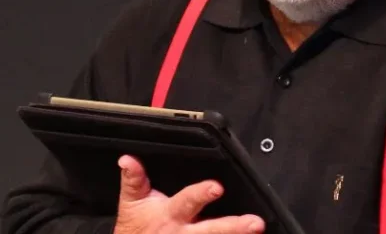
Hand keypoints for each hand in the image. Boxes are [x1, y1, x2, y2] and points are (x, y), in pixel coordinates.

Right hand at [113, 155, 265, 233]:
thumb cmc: (135, 228)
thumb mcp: (131, 203)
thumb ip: (133, 180)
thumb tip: (127, 159)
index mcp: (170, 215)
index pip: (187, 202)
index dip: (200, 194)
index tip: (216, 187)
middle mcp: (184, 233)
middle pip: (211, 231)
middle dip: (233, 227)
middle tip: (255, 222)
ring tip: (258, 230)